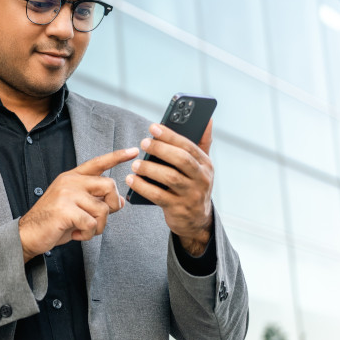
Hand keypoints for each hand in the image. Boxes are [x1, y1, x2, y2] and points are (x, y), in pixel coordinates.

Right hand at [18, 147, 138, 261]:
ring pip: (103, 209)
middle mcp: (70, 181)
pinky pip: (91, 223)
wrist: (28, 234)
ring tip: (82, 230)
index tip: (134, 151)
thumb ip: (96, 201)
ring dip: (97, 226)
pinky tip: (75, 235)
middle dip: (112, 206)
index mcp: (72, 178)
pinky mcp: (65, 209)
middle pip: (109, 185)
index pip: (98, 163)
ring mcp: (66, 194)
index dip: (117, 157)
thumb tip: (120, 202)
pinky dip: (87, 234)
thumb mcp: (77, 208)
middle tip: (99, 219)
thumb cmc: (53, 221)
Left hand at [126, 121, 213, 254]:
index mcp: (206, 164)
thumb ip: (202, 143)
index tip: (153, 127)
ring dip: (149, 168)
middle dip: (160, 149)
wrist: (196, 220)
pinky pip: (158, 196)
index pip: (188, 146)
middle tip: (143, 143)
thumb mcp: (202, 166)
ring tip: (135, 164)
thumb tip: (208, 120)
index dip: (170, 135)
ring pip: (170, 178)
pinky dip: (143, 187)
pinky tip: (131, 180)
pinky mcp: (178, 208)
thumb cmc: (194, 185)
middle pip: (181, 159)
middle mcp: (202, 178)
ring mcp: (191, 194)